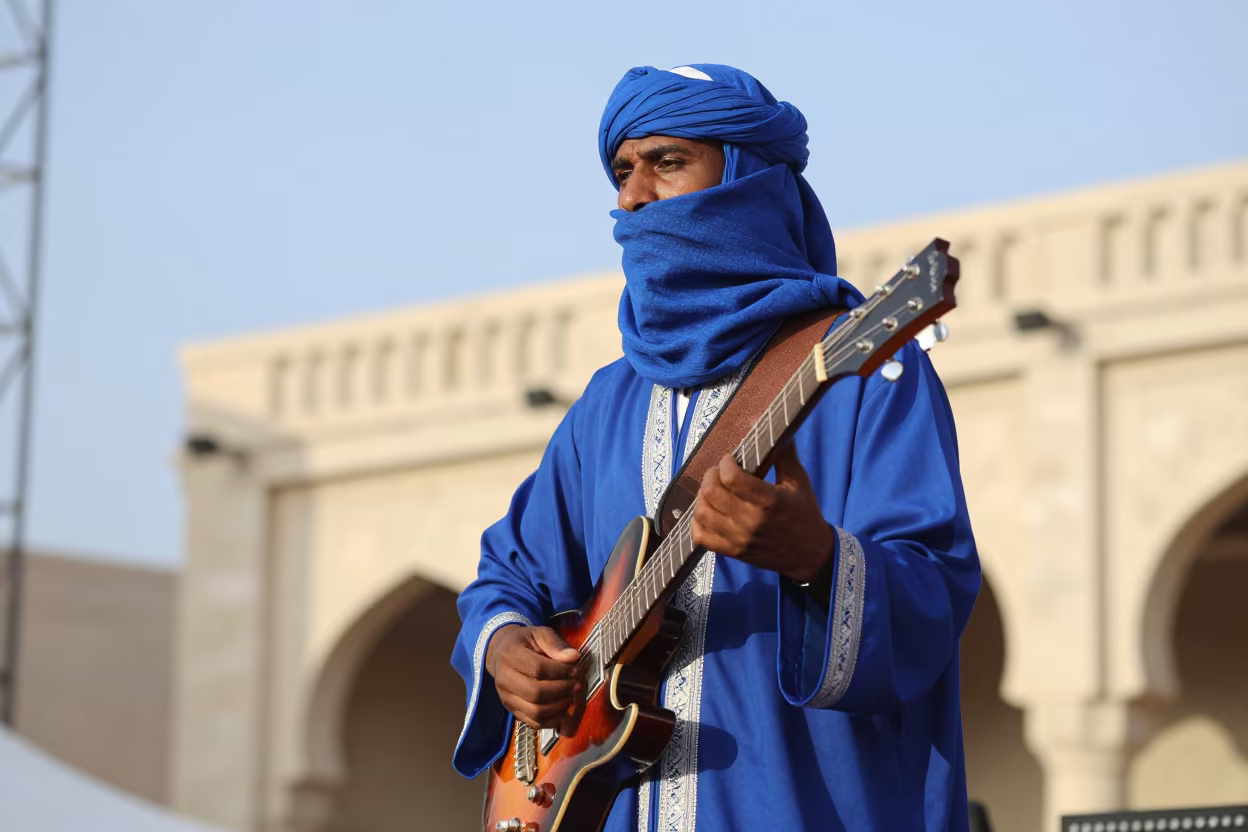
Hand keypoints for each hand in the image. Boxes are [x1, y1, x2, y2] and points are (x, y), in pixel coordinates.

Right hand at [486, 624, 581, 729]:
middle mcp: (503, 678)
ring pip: (535, 712)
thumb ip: (556, 644)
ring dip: (559, 706)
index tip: (575, 670)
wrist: (502, 654)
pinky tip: (563, 708)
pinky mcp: (512, 711)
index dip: (561, 671)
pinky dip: (553, 720)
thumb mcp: (540, 634)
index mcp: (510, 655)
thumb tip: (574, 657)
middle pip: (536, 693)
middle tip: (576, 685)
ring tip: (571, 696)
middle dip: (562, 690)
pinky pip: (534, 723)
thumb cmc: (525, 642)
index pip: (538, 669)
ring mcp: (506, 698)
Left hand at [691, 443, 833, 583]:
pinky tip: (707, 512)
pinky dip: (697, 522)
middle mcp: (750, 521)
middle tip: (719, 473)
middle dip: (711, 476)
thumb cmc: (805, 513)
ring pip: (702, 513)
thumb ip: (785, 455)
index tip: (730, 460)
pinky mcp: (732, 552)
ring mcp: (738, 538)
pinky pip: (701, 537)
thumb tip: (777, 427)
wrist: (809, 554)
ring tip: (713, 491)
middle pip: (712, 493)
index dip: (725, 463)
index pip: (731, 477)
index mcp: (768, 501)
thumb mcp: (799, 482)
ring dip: (703, 497)